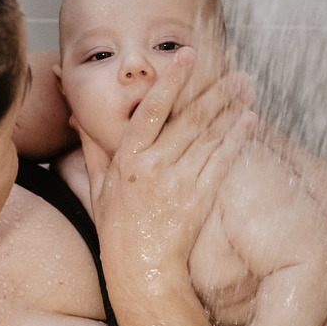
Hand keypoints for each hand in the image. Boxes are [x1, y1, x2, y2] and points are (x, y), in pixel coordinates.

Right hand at [78, 48, 255, 267]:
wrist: (140, 270)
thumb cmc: (117, 230)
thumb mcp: (97, 186)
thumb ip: (91, 147)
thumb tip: (78, 116)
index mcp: (127, 159)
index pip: (151, 110)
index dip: (171, 80)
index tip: (187, 55)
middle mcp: (154, 167)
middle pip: (189, 118)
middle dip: (214, 90)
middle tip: (235, 68)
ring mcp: (179, 183)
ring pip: (209, 136)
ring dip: (231, 107)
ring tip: (246, 85)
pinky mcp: (200, 198)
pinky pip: (222, 162)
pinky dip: (236, 138)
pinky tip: (248, 120)